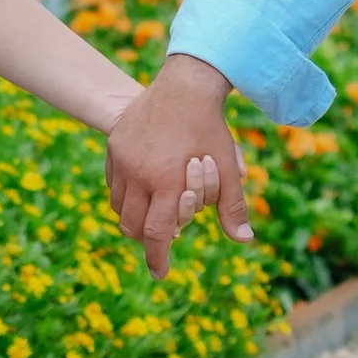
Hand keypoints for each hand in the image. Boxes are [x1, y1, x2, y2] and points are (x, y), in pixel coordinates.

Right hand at [105, 54, 254, 281]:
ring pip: (119, 205)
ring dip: (134, 215)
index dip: (157, 258)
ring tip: (152, 211)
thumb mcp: (226, 166)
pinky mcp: (115, 146)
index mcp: (166, 182)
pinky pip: (113, 181)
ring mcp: (123, 159)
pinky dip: (124, 192)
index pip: (156, 234)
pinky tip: (142, 187)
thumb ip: (232, 205)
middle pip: (131, 225)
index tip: (160, 273)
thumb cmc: (210, 128)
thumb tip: (244, 240)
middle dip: (144, 238)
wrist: (185, 84)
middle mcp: (139, 174)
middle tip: (159, 239)